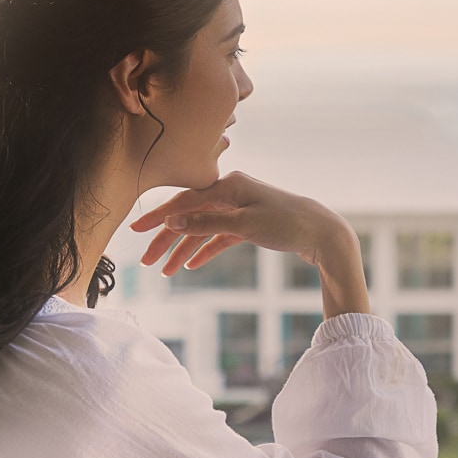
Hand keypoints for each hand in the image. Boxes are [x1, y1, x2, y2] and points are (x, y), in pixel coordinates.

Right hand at [129, 172, 367, 316]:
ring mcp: (238, 209)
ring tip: (164, 272)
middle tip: (146, 260)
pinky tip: (189, 266)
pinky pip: (218, 237)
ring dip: (183, 249)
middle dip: (166, 239)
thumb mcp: (245, 223)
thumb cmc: (287, 222)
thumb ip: (207, 221)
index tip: (135, 230)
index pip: (184, 201)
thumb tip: (172, 219)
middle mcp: (230, 193)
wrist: (322, 232)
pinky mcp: (247, 224)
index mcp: (228, 185)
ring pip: (202, 229)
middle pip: (189, 216)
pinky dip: (204, 250)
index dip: (157, 217)